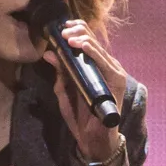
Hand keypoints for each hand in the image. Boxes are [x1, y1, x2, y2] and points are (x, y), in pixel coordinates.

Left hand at [36, 22, 133, 165]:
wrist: (91, 137)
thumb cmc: (79, 114)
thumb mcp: (64, 90)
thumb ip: (59, 72)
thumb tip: (48, 53)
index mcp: (93, 65)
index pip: (86, 40)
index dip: (74, 30)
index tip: (60, 29)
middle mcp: (105, 65)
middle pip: (92, 40)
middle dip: (76, 32)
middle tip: (62, 32)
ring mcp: (112, 72)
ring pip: (98, 48)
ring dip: (82, 39)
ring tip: (69, 38)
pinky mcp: (116, 81)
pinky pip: (104, 63)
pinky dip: (94, 53)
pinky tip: (83, 46)